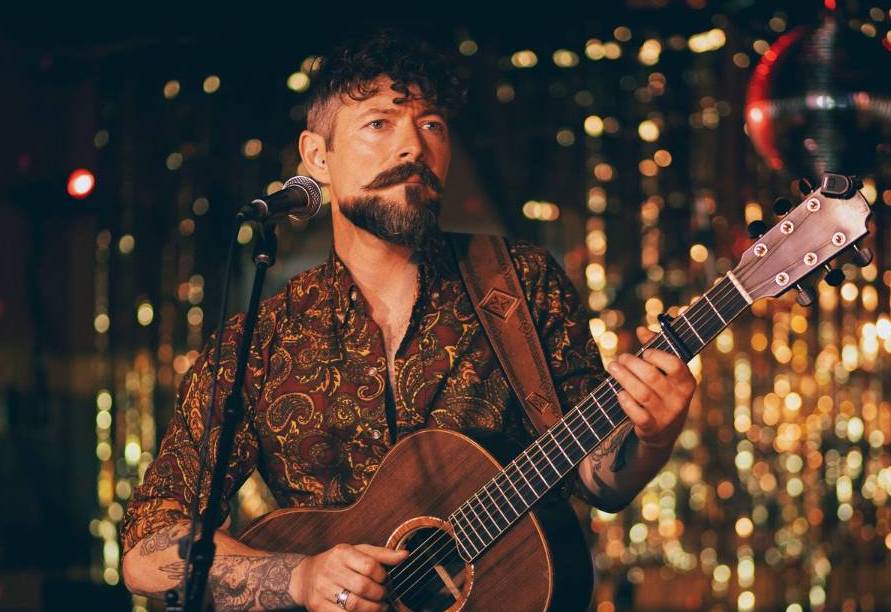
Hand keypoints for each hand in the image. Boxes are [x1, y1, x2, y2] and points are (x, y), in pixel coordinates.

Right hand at [292, 543, 407, 610]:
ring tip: (378, 607)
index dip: (382, 575)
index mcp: (342, 553)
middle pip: (363, 587)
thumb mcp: (358, 552)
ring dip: (372, 609)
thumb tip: (405, 555)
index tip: (384, 579)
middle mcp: (330, 569)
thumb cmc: (338, 563)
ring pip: (354, 605)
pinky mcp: (318, 607)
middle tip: (383, 596)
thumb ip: (381, 555)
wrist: (305, 576)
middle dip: (379, 595)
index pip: (369, 565)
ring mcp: (322, 589)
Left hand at [606, 326, 696, 449]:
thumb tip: (641, 330)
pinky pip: (638, 414)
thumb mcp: (667, 374)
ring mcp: (666, 415)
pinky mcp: (652, 428)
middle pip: (652, 377)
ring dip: (624, 378)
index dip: (657, 356)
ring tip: (613, 367)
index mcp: (687, 383)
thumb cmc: (664, 393)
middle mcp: (679, 399)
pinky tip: (619, 393)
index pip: (675, 365)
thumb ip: (656, 349)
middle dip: (632, 364)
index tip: (644, 352)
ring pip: (642, 393)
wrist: (665, 432)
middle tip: (620, 358)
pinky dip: (626, 402)